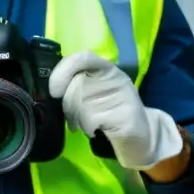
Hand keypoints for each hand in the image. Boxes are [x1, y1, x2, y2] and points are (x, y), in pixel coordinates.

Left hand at [48, 52, 183, 170]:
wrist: (142, 135)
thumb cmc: (112, 112)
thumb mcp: (97, 91)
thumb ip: (80, 82)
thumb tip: (52, 83)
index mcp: (107, 69)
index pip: (83, 57)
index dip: (64, 70)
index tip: (54, 89)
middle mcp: (116, 78)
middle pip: (76, 85)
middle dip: (68, 104)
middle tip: (73, 117)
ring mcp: (122, 96)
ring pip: (81, 104)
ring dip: (77, 118)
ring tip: (86, 123)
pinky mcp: (125, 116)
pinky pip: (91, 119)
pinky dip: (87, 128)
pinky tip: (95, 130)